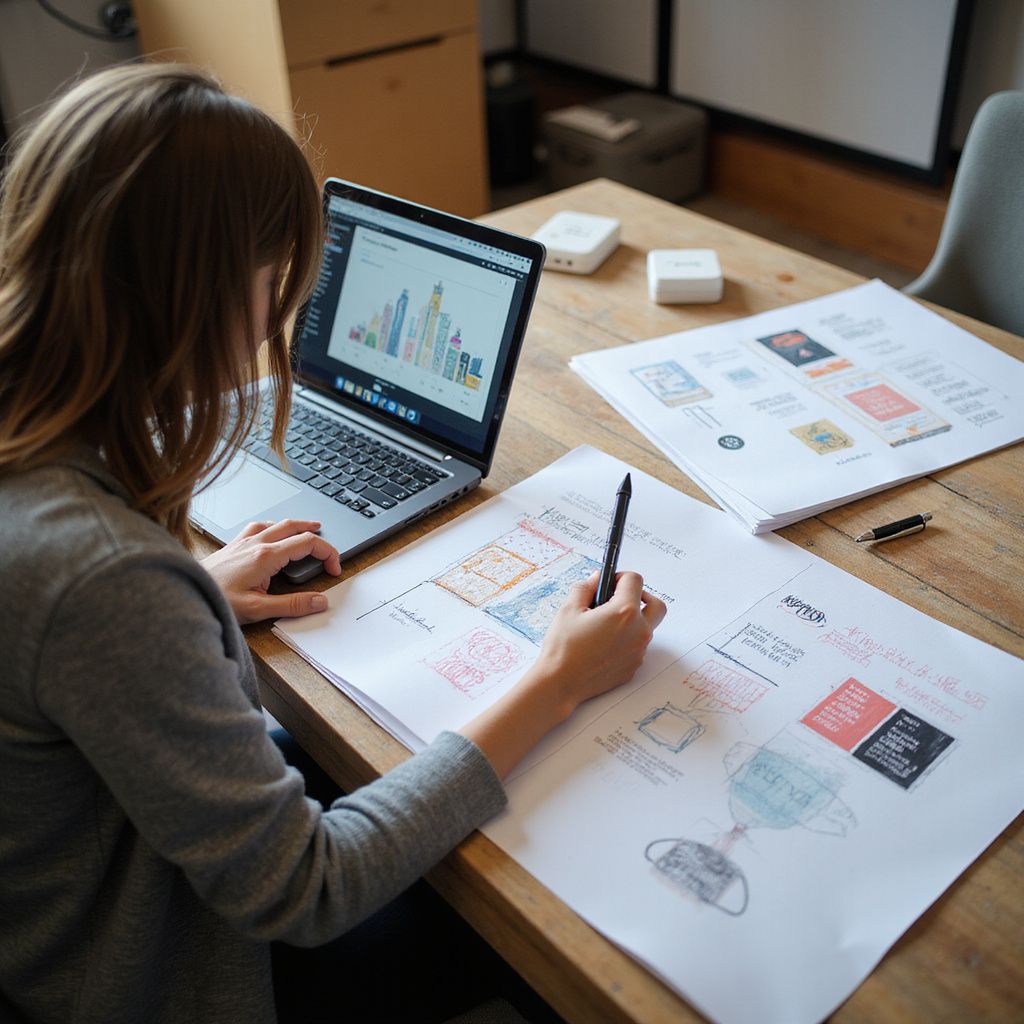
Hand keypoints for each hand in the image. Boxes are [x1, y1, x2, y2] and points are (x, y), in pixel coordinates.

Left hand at [199, 519, 341, 623]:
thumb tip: (319, 601)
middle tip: (329, 547)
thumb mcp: (258, 609)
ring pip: (277, 523)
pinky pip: (258, 527)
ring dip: (297, 525)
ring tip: (308, 529)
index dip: (328, 553)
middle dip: (317, 534)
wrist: (184, 594)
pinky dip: (273, 526)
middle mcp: (255, 544)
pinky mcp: (233, 546)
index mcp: (266, 556)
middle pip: (295, 527)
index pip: (307, 543)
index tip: (334, 569)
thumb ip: (292, 605)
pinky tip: (272, 532)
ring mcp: (243, 542)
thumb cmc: (216, 600)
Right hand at [534, 571, 666, 712]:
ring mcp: (638, 651)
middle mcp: (638, 631)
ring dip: (633, 619)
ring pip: (646, 627)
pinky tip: (603, 643)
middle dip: (641, 596)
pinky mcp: (634, 666)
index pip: (635, 580)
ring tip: (605, 624)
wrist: (561, 683)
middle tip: (621, 598)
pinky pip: (637, 646)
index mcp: (624, 612)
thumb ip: (586, 588)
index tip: (609, 582)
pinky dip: (627, 639)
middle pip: (656, 605)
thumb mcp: (569, 609)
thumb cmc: (563, 647)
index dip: (620, 576)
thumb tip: (597, 579)